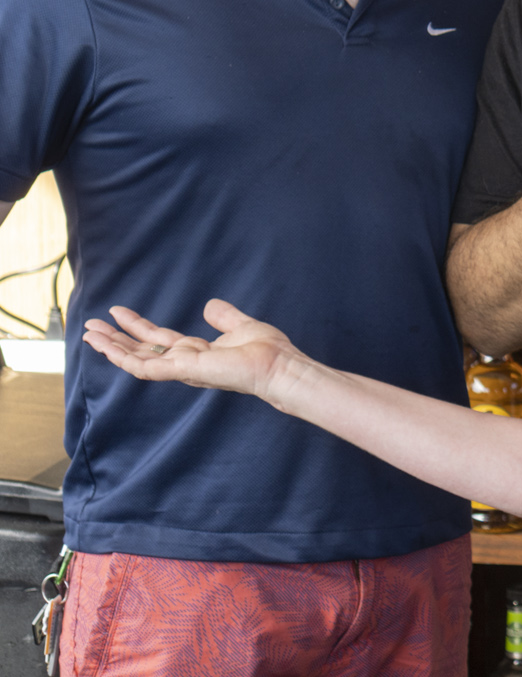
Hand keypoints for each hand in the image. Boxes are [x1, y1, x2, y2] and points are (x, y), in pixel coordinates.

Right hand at [82, 301, 300, 399]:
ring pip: (136, 360)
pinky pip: (144, 367)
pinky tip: (105, 346)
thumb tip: (210, 305)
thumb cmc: (267, 352)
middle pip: (142, 350)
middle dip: (116, 339)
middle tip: (90, 325)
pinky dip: (122, 357)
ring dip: (111, 347)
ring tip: (88, 333)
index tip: (117, 312)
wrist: (278, 365)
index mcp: (196, 352)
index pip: (158, 339)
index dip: (137, 326)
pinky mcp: (181, 371)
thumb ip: (224, 317)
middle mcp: (185, 363)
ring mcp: (181, 369)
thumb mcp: (241, 326)